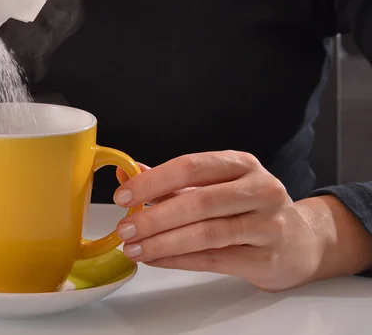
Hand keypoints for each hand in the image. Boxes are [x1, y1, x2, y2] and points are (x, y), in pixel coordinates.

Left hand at [114, 151, 326, 290]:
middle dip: (154, 217)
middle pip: (199, 202)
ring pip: (206, 233)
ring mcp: (267, 224)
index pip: (191, 167)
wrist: (300, 241)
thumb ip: (172, 181)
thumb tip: (127, 174)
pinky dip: (178, 260)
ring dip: (162, 243)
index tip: (123, 194)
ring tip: (134, 248)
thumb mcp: (215, 185)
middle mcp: (259, 189)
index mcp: (242, 164)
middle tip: (125, 228)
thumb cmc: (249, 207)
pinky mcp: (266, 257)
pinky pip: (213, 259)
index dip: (153, 181)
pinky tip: (155, 259)